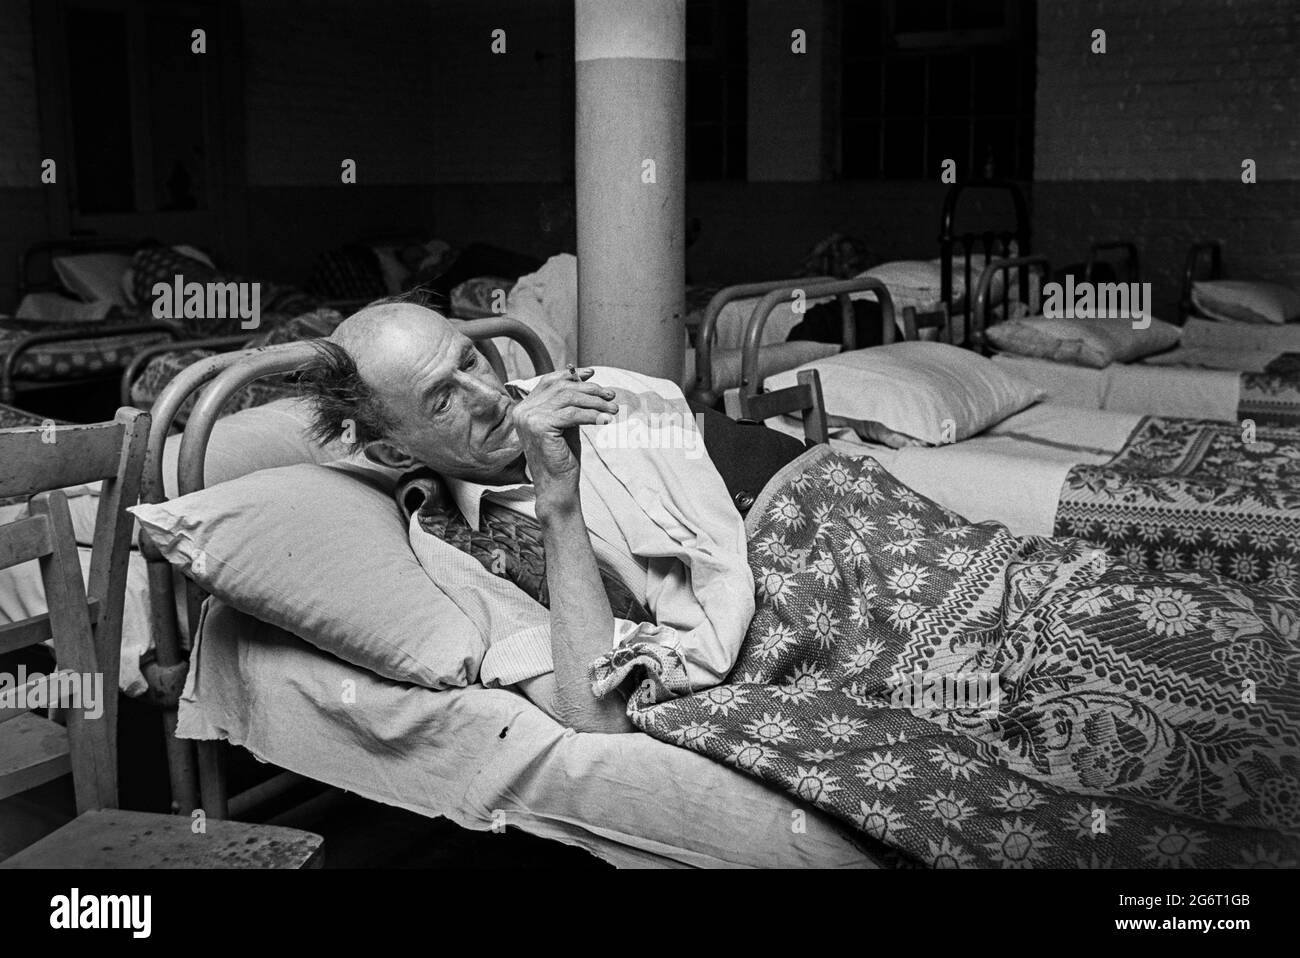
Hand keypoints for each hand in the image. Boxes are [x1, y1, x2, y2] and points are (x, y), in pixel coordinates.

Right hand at [509, 367, 619, 512]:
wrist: (556, 486)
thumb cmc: (562, 457)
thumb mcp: (566, 423)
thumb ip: (570, 402)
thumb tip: (586, 378)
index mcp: (524, 407)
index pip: (549, 382)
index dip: (571, 376)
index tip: (592, 375)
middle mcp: (522, 410)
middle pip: (562, 388)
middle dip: (590, 390)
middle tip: (611, 395)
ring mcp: (529, 418)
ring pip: (570, 399)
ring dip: (596, 402)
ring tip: (613, 408)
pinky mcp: (540, 427)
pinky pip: (573, 414)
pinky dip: (592, 415)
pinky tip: (606, 420)